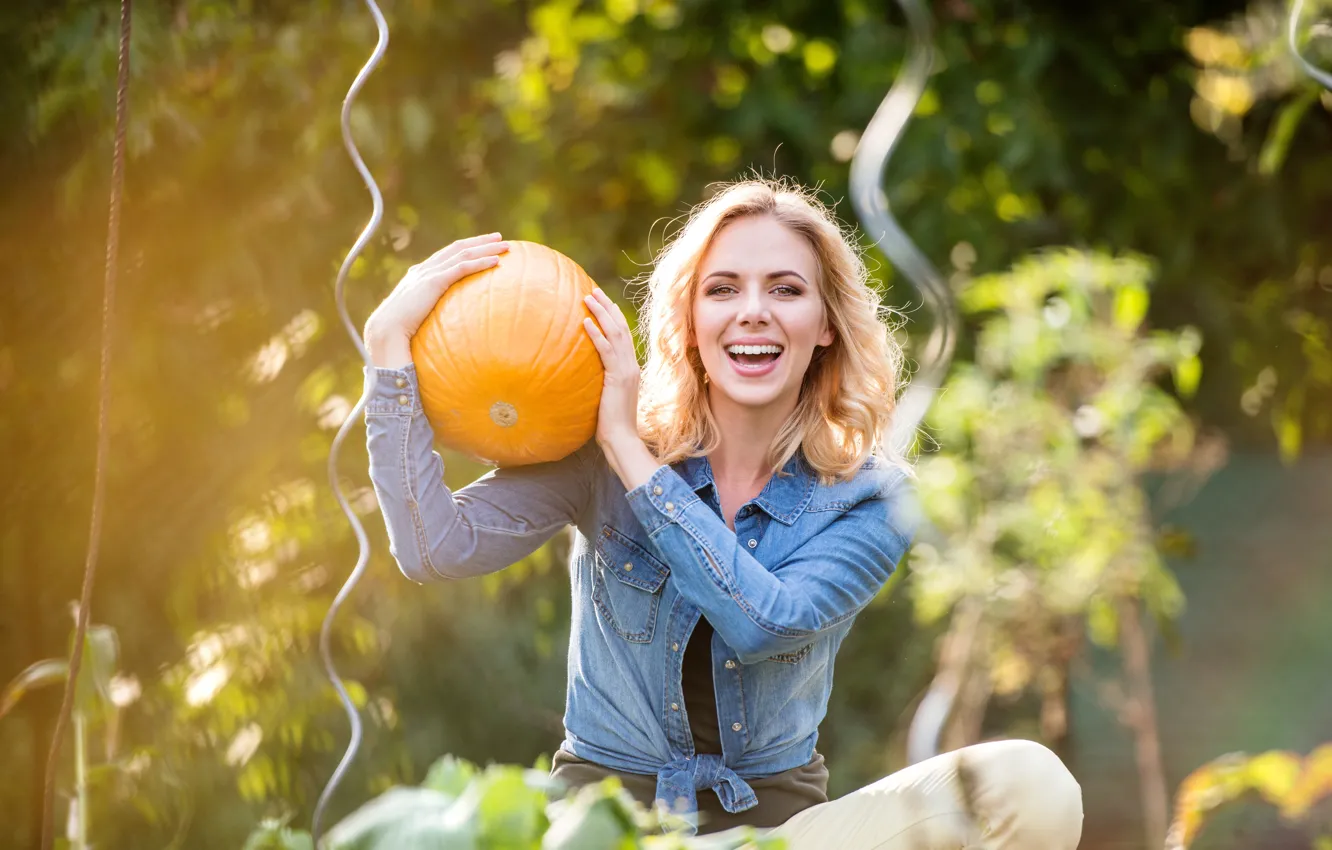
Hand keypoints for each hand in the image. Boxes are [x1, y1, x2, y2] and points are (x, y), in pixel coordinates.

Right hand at [365, 233, 508, 366]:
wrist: (385, 331)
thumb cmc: (399, 333)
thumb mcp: (416, 319)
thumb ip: (430, 316)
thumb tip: (445, 330)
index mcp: (419, 275)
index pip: (446, 255)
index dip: (465, 248)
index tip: (482, 246)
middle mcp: (424, 269)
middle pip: (457, 248)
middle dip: (479, 241)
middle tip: (499, 238)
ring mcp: (428, 273)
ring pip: (463, 254)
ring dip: (485, 248)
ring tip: (505, 246)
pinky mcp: (434, 281)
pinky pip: (463, 267)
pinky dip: (480, 262)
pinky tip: (496, 262)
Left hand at [582, 288, 641, 448]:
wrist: (621, 439)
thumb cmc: (610, 424)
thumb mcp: (606, 397)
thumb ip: (602, 382)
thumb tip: (586, 376)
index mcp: (630, 368)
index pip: (624, 336)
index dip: (613, 317)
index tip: (602, 302)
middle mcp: (631, 365)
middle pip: (621, 328)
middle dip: (607, 307)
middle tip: (593, 291)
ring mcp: (627, 371)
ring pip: (615, 334)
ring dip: (601, 314)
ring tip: (587, 298)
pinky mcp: (618, 378)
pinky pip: (606, 351)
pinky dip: (596, 335)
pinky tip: (584, 322)